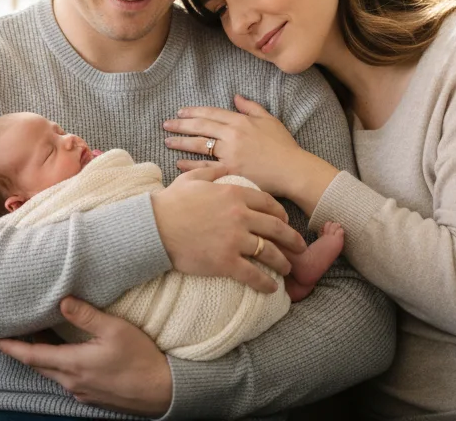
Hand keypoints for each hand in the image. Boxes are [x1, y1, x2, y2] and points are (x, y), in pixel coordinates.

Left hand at [0, 297, 171, 416]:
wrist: (162, 390)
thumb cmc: (141, 357)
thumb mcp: (115, 329)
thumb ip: (86, 315)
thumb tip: (62, 301)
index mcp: (74, 365)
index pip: (32, 357)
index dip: (11, 347)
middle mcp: (72, 382)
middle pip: (39, 366)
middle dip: (24, 350)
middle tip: (12, 332)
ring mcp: (82, 392)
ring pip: (53, 373)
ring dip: (43, 357)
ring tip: (37, 338)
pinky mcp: (92, 396)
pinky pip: (67, 380)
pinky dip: (59, 365)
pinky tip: (66, 354)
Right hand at [150, 164, 305, 292]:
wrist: (155, 227)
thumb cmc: (172, 201)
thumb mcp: (193, 178)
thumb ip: (213, 171)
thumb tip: (224, 166)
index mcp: (234, 193)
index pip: (268, 203)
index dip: (281, 213)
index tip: (286, 221)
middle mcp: (239, 215)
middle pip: (276, 227)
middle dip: (292, 238)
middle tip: (300, 246)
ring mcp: (234, 239)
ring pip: (269, 251)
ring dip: (283, 261)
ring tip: (287, 268)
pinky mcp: (226, 262)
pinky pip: (253, 274)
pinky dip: (265, 283)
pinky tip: (271, 288)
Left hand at [164, 95, 309, 197]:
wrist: (293, 170)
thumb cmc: (283, 146)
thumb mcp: (269, 120)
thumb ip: (250, 107)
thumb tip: (235, 96)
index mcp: (240, 121)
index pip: (211, 113)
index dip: (194, 112)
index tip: (181, 112)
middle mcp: (232, 136)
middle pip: (201, 127)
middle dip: (181, 125)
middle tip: (166, 124)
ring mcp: (230, 155)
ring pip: (199, 146)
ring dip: (181, 142)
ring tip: (167, 141)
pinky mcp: (230, 172)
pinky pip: (205, 168)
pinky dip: (190, 165)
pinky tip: (178, 163)